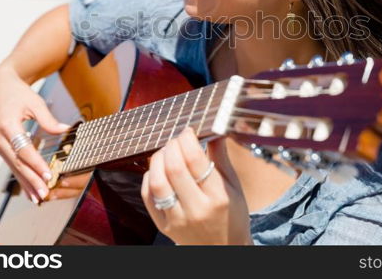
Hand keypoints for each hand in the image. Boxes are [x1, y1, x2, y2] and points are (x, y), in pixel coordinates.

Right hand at [0, 64, 68, 202]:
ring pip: (13, 167)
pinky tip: (29, 190)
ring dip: (26, 183)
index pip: (23, 149)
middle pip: (17, 163)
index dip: (37, 164)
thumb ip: (49, 119)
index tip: (49, 175)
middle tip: (44, 194)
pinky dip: (21, 177)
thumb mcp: (35, 102)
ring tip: (38, 198)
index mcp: (7, 125)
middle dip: (31, 180)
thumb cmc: (18, 94)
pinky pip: (12, 164)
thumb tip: (65, 130)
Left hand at [141, 127, 252, 244]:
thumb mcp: (233, 187)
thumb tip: (215, 130)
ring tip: (166, 152)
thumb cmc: (232, 215)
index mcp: (218, 197)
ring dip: (157, 160)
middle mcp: (197, 209)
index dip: (187, 139)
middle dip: (172, 146)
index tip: (188, 131)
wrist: (223, 250)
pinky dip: (149, 178)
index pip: (196, 160)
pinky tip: (158, 170)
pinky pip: (148, 197)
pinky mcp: (164, 227)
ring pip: (157, 182)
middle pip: (174, 168)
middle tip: (176, 139)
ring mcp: (178, 220)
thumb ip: (221, 158)